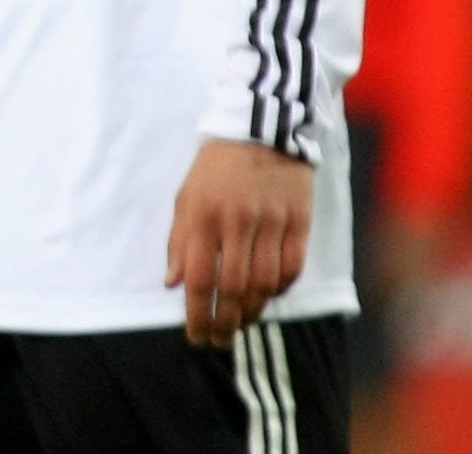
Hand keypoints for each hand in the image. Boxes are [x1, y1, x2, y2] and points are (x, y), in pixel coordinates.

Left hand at [166, 139, 312, 345]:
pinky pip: (292, 268)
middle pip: (234, 288)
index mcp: (203, 216)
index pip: (200, 279)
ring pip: (264, 284)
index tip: (196, 336)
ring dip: (252, 311)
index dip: (198, 314)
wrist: (260, 131)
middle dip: (225, 322)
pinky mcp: (299, 221)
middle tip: (219, 340)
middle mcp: (237, 222)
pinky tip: (268, 296)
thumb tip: (173, 284)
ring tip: (241, 323)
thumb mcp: (185, 197)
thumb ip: (178, 241)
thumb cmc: (214, 168)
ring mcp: (271, 222)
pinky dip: (280, 289)